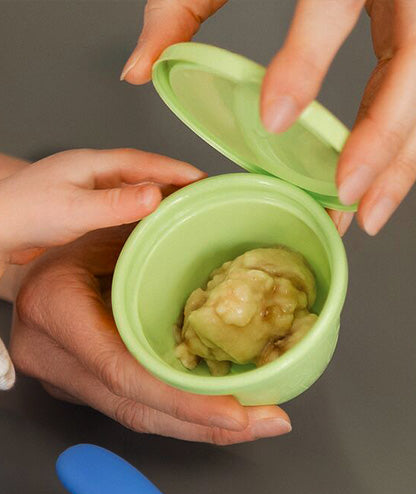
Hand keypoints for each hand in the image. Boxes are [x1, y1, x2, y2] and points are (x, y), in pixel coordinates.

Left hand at [0, 149, 203, 266]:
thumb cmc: (24, 215)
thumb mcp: (76, 210)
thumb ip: (118, 204)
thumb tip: (157, 194)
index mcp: (92, 164)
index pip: (145, 161)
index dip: (178, 170)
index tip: (206, 179)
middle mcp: (92, 173)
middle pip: (144, 172)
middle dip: (176, 181)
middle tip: (206, 195)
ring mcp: (87, 190)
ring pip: (135, 189)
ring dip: (163, 196)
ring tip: (189, 209)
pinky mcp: (82, 208)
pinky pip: (124, 205)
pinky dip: (145, 212)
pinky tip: (154, 224)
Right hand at [8, 229, 291, 442]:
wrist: (26, 260)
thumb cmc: (65, 234)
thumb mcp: (104, 224)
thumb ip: (149, 229)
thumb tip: (212, 198)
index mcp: (57, 312)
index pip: (125, 372)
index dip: (184, 401)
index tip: (236, 414)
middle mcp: (56, 357)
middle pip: (140, 410)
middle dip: (210, 425)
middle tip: (269, 422)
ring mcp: (68, 380)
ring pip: (143, 419)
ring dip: (206, 428)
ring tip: (261, 422)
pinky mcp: (85, 390)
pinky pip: (140, 410)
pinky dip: (188, 416)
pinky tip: (231, 417)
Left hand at [122, 0, 415, 235]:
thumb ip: (182, 3)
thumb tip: (140, 69)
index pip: (333, 4)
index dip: (306, 62)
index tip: (274, 119)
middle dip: (385, 139)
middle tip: (346, 196)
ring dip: (406, 161)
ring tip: (368, 216)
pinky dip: (408, 145)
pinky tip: (379, 184)